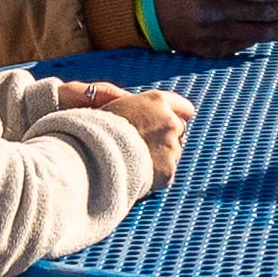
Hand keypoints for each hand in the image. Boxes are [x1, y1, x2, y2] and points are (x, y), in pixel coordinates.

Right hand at [68, 77, 192, 172]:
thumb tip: (152, 116)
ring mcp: (171, 146)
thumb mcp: (122, 105)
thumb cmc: (99, 129)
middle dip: (167, 137)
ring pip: (173, 153)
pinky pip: (166, 173)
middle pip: (180, 131)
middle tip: (145, 144)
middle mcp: (169, 121)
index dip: (176, 116)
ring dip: (161, 156)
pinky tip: (138, 172)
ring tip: (136, 159)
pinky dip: (156, 176)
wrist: (93, 155)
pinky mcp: (169, 169)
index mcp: (157, 101)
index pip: (184, 108)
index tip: (168, 123)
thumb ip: (144, 108)